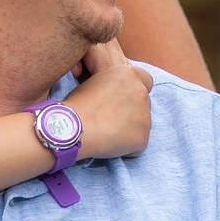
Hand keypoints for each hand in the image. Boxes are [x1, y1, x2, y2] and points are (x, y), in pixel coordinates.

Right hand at [63, 40, 151, 159]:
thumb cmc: (78, 104)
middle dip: (133, 111)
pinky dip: (127, 146)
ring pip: (142, 124)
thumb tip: (114, 97)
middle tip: (113, 119)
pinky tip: (108, 144)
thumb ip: (113, 86)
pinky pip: (138, 144)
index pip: (145, 80)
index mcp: (129, 73)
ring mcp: (145, 115)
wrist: (74, 127)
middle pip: (144, 102)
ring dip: (129, 129)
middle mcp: (141, 91)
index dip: (134, 91)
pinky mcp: (143, 137)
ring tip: (106, 133)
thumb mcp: (95, 82)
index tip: (124, 100)